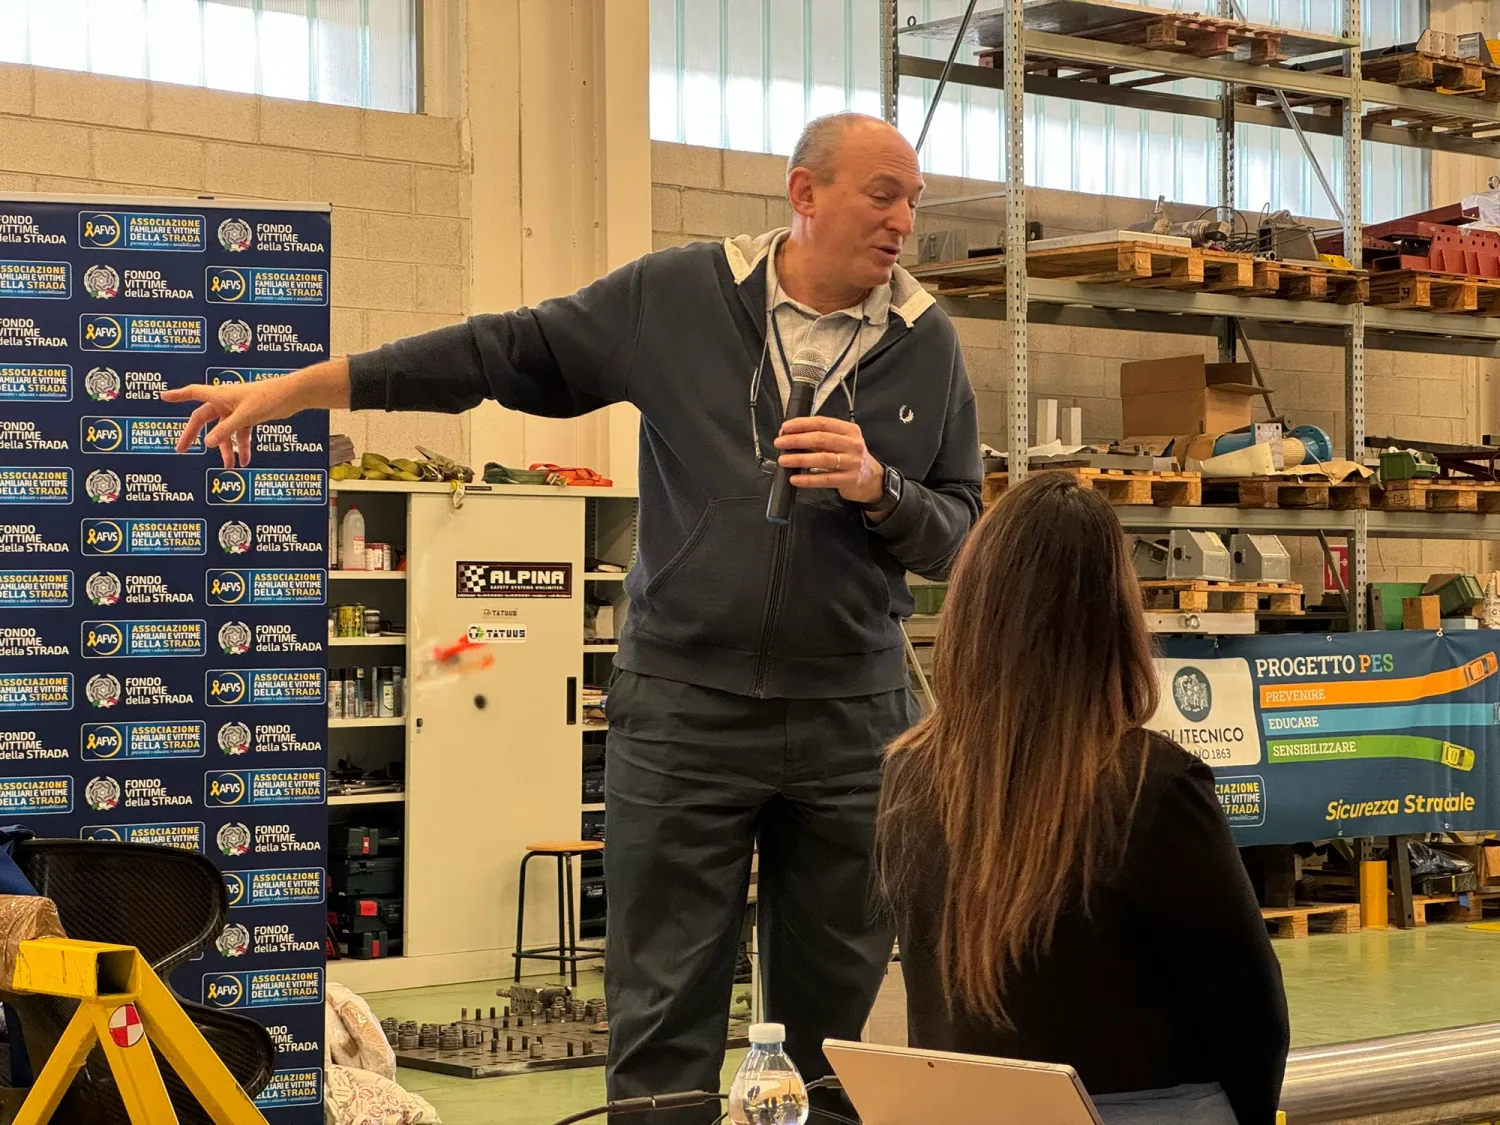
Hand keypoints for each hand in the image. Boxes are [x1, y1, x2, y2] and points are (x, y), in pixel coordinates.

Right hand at [162, 358, 351, 467]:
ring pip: (225, 432)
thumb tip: (208, 444)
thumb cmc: (268, 398)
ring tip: (228, 466)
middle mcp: (226, 401)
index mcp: (220, 395)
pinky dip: (242, 447)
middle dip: (194, 436)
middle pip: (203, 420)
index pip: (193, 393)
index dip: (177, 395)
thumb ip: (226, 431)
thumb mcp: (244, 416)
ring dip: (226, 448)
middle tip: (182, 450)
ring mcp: (237, 409)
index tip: (162, 397)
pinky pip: (241, 434)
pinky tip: (245, 461)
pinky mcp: (250, 416)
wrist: (292, 395)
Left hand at [774, 417, 882, 505]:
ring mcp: (853, 462)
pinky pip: (825, 480)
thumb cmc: (850, 457)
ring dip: (799, 459)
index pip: (823, 422)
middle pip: (821, 439)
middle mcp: (853, 444)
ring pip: (822, 459)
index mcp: (849, 430)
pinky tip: (795, 479)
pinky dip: (808, 479)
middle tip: (780, 443)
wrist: (871, 479)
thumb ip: (819, 437)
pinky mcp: (850, 479)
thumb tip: (790, 435)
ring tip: (783, 460)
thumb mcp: (841, 442)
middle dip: (796, 440)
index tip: (785, 427)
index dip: (802, 424)